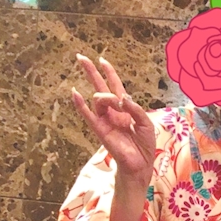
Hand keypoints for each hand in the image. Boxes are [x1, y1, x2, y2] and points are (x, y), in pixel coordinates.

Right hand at [71, 55, 155, 185]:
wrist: (141, 164)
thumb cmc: (145, 145)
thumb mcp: (145, 123)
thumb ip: (134, 108)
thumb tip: (122, 97)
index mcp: (125, 109)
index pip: (115, 86)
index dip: (109, 73)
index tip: (102, 60)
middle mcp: (113, 112)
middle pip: (100, 87)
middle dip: (91, 71)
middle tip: (80, 56)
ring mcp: (105, 120)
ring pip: (100, 100)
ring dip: (108, 99)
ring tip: (118, 105)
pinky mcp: (100, 130)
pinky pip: (88, 115)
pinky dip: (80, 105)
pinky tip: (74, 93)